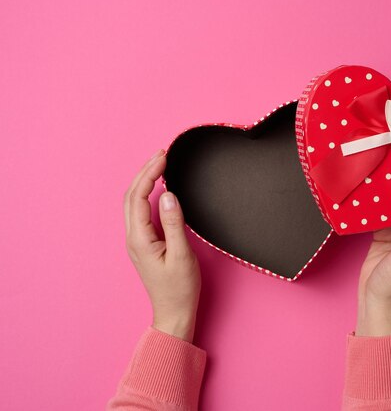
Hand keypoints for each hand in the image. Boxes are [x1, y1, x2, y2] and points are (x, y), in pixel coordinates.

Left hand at [124, 150, 200, 341]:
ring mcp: (137, 241)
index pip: (138, 196)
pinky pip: (140, 212)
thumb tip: (167, 194)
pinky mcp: (144, 243)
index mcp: (140, 239)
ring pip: (133, 203)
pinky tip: (158, 188)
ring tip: (159, 165)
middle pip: (131, 196)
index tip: (163, 157)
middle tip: (161, 154)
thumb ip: (174, 223)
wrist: (174, 312)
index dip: (149, 173)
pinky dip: (147, 194)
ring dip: (144, 181)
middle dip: (144, 172)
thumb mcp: (182, 254)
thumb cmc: (180, 288)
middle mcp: (133, 238)